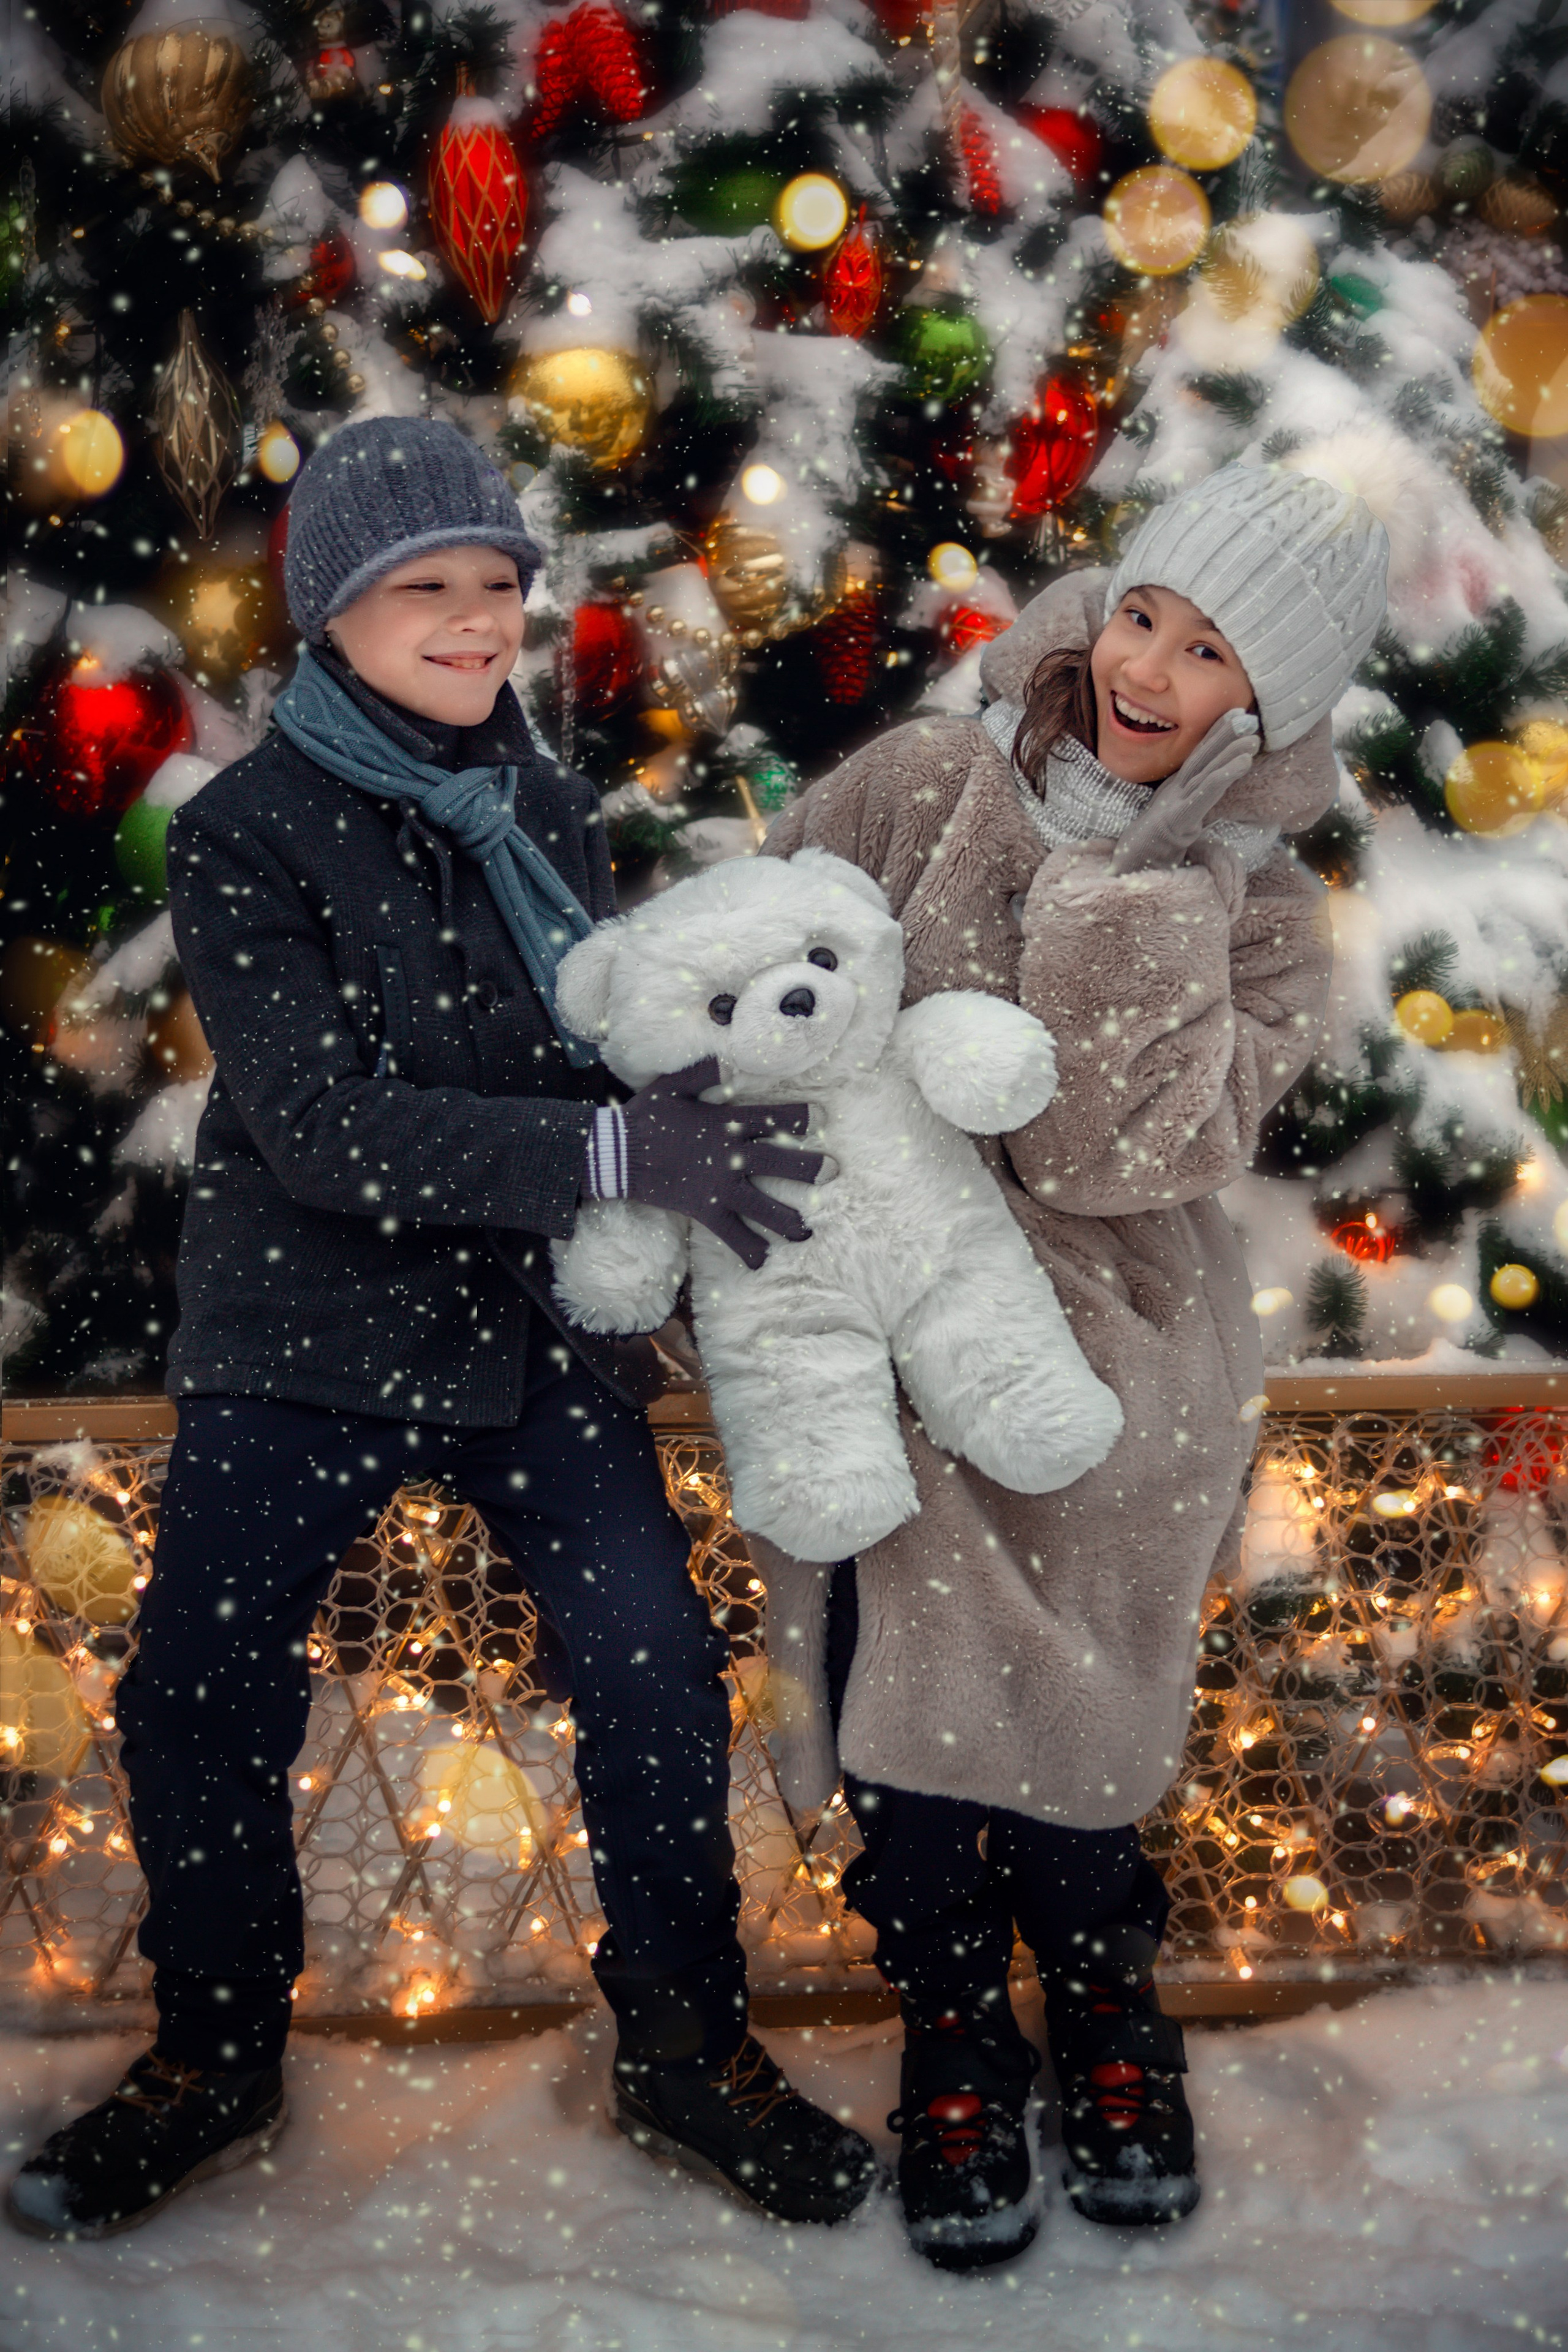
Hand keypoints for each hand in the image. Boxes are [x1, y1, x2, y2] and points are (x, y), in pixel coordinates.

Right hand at [622, 1058, 823, 1270]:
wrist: (616, 1154)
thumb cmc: (646, 1117)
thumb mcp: (673, 1085)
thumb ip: (704, 1072)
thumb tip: (732, 1062)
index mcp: (726, 1123)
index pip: (771, 1118)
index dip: (798, 1118)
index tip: (820, 1119)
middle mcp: (729, 1156)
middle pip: (778, 1162)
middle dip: (807, 1168)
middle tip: (832, 1172)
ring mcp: (719, 1187)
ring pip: (763, 1206)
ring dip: (787, 1219)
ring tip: (807, 1231)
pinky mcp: (705, 1210)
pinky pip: (732, 1234)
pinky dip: (748, 1249)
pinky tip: (763, 1260)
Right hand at [1107, 708, 1259, 875]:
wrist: (1126, 873)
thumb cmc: (1147, 856)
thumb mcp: (1172, 829)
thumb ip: (1186, 814)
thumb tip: (1205, 803)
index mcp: (1172, 794)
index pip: (1196, 761)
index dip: (1214, 738)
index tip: (1234, 718)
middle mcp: (1173, 793)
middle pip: (1201, 758)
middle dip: (1224, 734)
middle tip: (1247, 715)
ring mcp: (1174, 804)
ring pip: (1206, 771)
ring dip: (1230, 750)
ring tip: (1253, 736)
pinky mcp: (1179, 818)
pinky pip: (1206, 791)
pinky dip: (1226, 773)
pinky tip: (1245, 761)